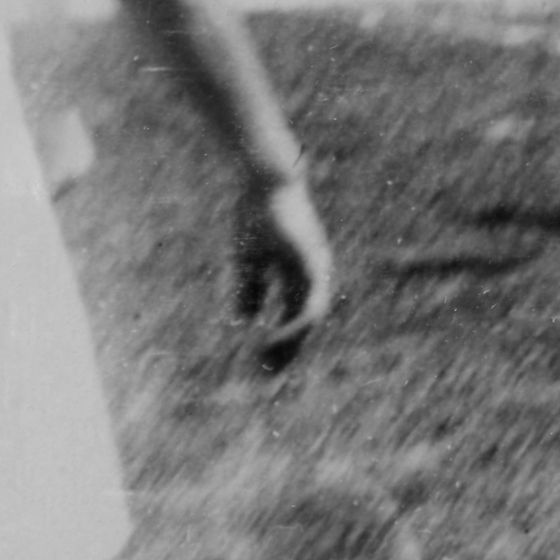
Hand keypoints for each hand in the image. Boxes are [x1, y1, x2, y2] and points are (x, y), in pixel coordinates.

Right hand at [233, 173, 337, 371]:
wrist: (264, 182)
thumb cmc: (256, 215)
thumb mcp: (248, 259)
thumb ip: (248, 287)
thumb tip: (244, 319)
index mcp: (298, 272)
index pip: (295, 313)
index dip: (280, 339)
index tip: (260, 362)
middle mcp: (312, 272)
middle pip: (306, 320)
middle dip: (288, 349)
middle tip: (267, 376)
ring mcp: (315, 268)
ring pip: (312, 317)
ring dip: (291, 343)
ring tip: (268, 363)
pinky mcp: (312, 263)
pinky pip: (310, 304)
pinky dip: (293, 325)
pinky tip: (273, 338)